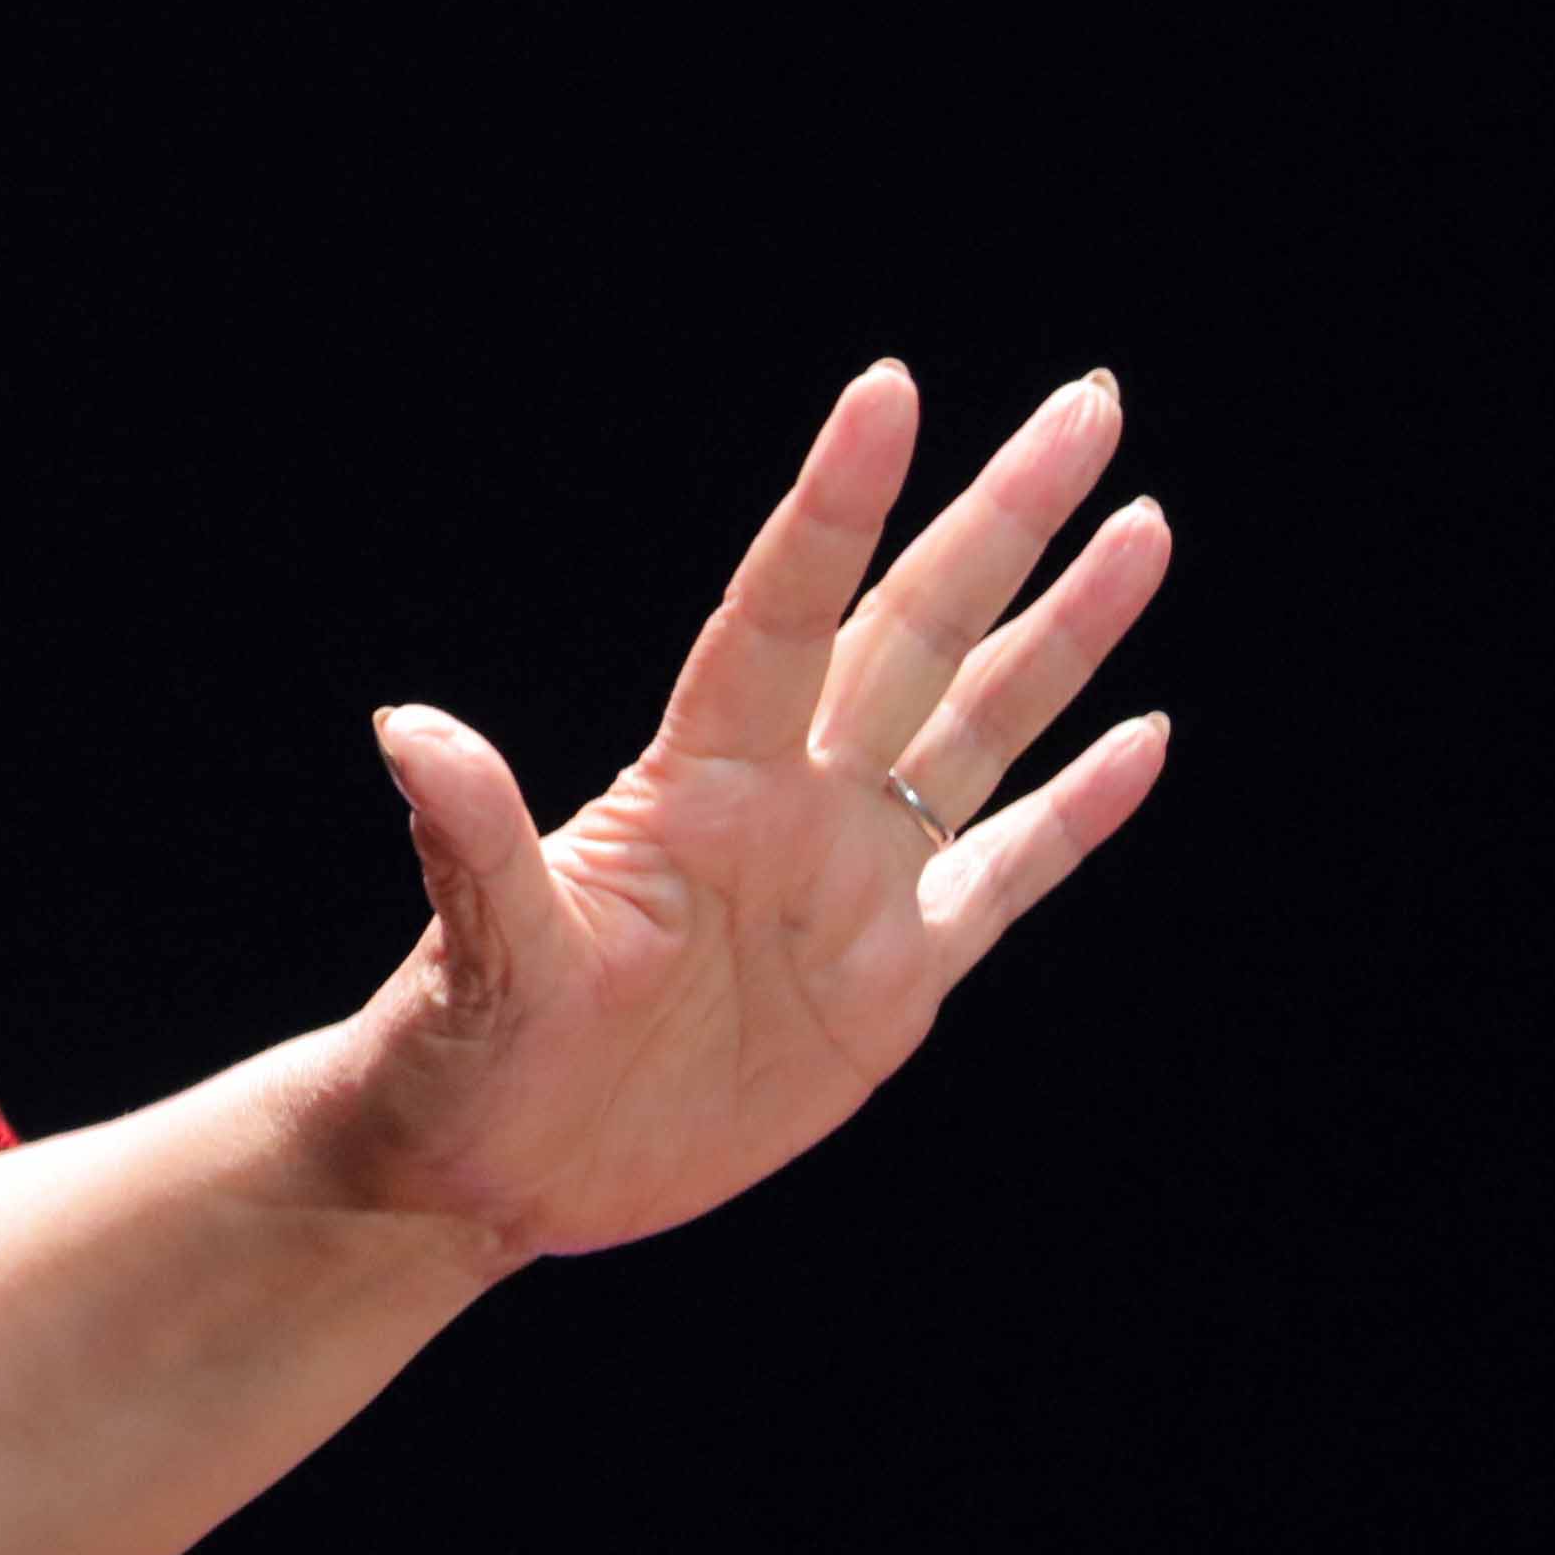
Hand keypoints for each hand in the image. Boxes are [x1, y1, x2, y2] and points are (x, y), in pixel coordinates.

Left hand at [332, 361, 1171, 1263]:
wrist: (490, 1165)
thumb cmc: (460, 1056)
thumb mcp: (478, 962)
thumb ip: (474, 846)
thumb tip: (410, 728)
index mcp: (695, 785)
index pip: (783, 615)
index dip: (833, 507)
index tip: (888, 389)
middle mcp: (787, 807)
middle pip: (917, 632)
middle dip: (1002, 520)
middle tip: (1087, 402)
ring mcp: (849, 885)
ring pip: (980, 727)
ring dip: (1062, 633)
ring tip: (1140, 524)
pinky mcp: (891, 980)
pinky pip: (1004, 873)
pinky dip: (1076, 811)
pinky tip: (1144, 734)